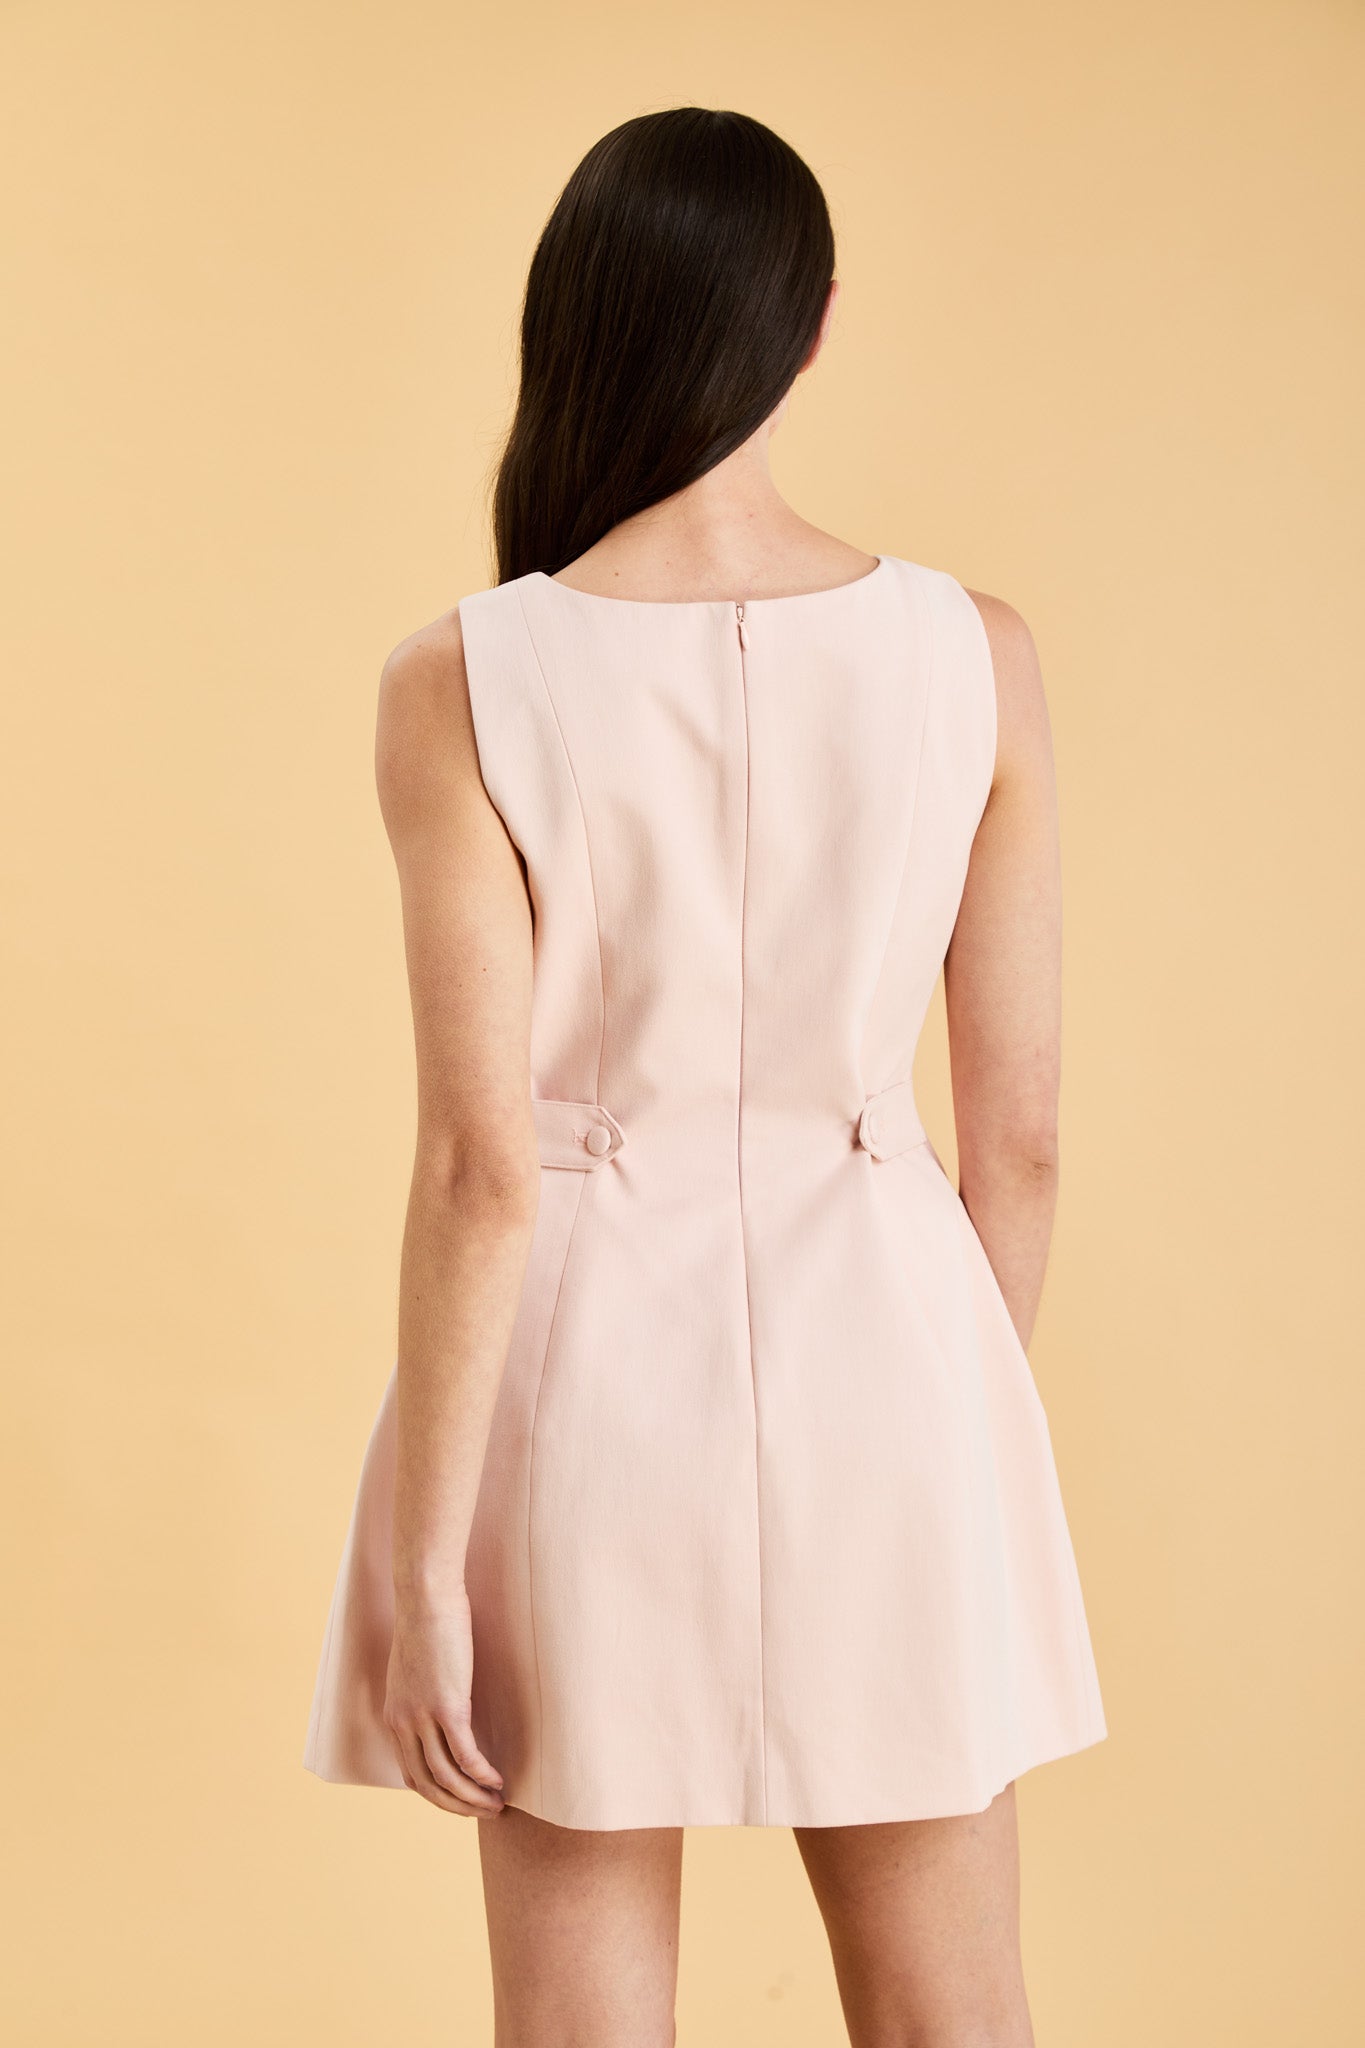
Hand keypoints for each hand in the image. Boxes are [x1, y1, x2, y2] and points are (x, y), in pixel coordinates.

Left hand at [383, 1581, 505, 1816]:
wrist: (426, 1596)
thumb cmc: (426, 1621)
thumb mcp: (414, 1665)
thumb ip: (421, 1691)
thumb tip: (441, 1700)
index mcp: (394, 1716)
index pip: (411, 1773)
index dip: (438, 1794)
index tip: (462, 1799)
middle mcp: (403, 1724)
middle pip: (427, 1785)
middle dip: (457, 1806)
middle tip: (483, 1812)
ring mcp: (423, 1717)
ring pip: (447, 1777)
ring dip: (473, 1797)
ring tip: (496, 1804)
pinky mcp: (447, 1707)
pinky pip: (465, 1755)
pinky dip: (481, 1774)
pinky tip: (497, 1780)